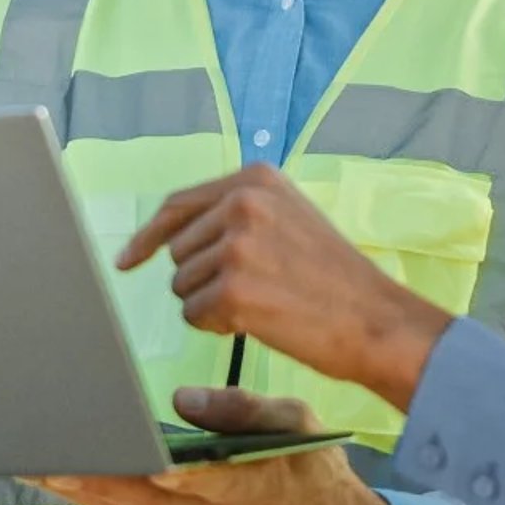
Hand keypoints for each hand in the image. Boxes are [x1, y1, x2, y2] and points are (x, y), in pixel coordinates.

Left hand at [37, 390, 400, 504]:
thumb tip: (180, 399)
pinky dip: (96, 497)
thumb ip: (241, 408)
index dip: (140, 464)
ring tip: (30, 457)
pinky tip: (65, 475)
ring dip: (76, 487)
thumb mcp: (296, 422)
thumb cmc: (315, 472)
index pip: (184, 477)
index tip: (99, 444)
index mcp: (243, 486)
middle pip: (133, 497)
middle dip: (82, 472)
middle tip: (34, 446)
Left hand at [117, 165, 453, 408]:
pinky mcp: (234, 288)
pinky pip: (194, 315)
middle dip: (202, 278)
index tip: (126, 261)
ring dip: (210, 304)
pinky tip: (256, 323)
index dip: (147, 237)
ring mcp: (237, 244)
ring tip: (262, 303)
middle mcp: (243, 202)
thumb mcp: (288, 218)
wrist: (377, 322)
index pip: (178, 205)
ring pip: (182, 285)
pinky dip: (216, 327)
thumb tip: (170, 233)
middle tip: (254, 290)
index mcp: (256, 178)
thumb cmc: (333, 279)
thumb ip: (236, 212)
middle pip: (178, 250)